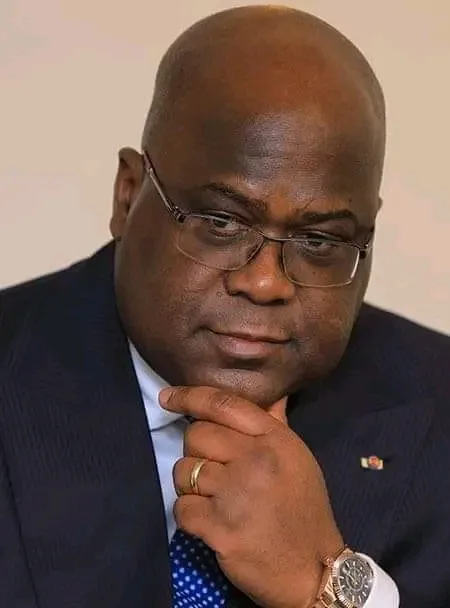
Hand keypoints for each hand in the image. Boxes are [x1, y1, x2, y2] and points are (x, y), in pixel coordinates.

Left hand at [160, 386, 343, 607]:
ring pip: (184, 471)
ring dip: (192, 485)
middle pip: (196, 435)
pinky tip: (209, 520)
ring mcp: (236, 494)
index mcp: (274, 439)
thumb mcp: (297, 458)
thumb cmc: (304, 508)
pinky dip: (189, 515)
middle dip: (196, 451)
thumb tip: (269, 392)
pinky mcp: (220, 527)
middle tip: (214, 470)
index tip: (168, 398)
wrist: (313, 568)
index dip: (189, 396)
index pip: (223, 404)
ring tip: (214, 498)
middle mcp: (255, 459)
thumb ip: (275, 423)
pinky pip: (181, 507)